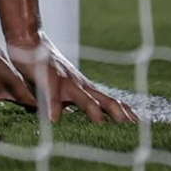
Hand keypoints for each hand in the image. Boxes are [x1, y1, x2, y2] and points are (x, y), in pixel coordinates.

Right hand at [16, 39, 137, 127]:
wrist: (31, 40)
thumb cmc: (47, 68)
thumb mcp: (64, 89)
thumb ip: (71, 104)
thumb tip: (73, 121)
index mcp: (86, 88)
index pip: (110, 102)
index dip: (125, 113)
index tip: (140, 125)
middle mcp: (80, 84)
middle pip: (105, 100)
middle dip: (119, 115)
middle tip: (134, 130)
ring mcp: (65, 81)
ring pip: (82, 96)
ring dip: (93, 111)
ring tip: (102, 125)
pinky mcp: (47, 77)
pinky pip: (51, 93)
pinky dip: (53, 106)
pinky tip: (53, 119)